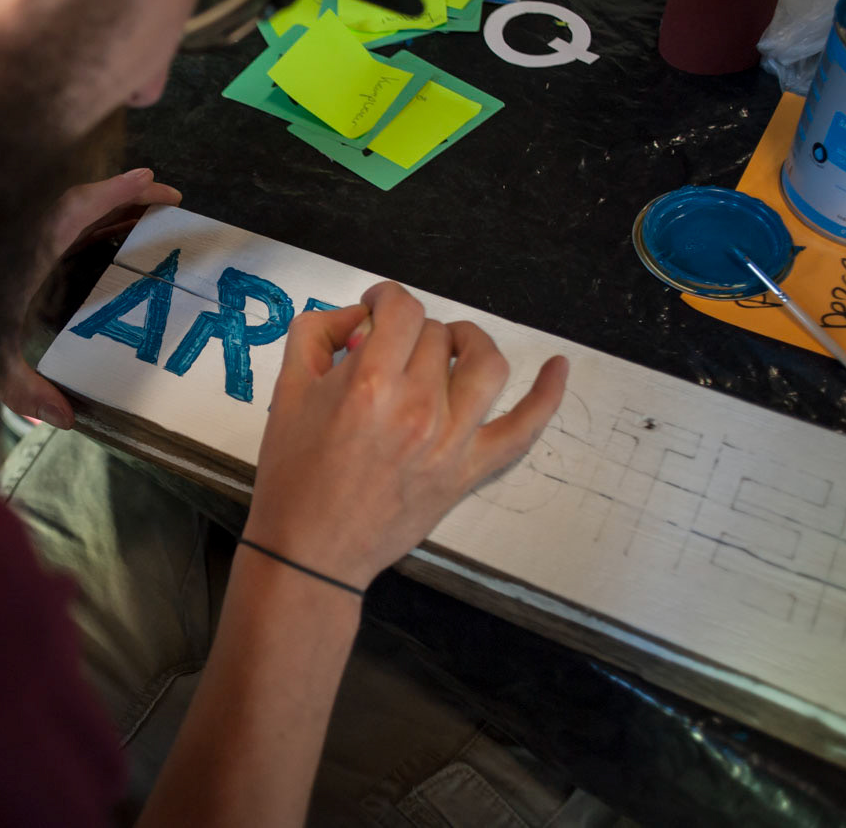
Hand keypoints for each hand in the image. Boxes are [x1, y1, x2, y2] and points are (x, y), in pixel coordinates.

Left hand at [0, 168, 180, 427]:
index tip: (156, 180)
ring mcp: (7, 226)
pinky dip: (75, 222)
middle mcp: (20, 226)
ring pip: (62, 208)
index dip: (120, 191)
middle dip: (123, 198)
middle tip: (166, 202)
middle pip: (80, 200)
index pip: (82, 205)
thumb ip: (22, 387)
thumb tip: (64, 420)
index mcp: (28, 242)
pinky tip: (91, 239)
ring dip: (100, 209)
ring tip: (138, 221)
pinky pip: (45, 219)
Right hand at [245, 282, 568, 589]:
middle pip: (435, 335)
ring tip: (451, 347)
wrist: (312, 548)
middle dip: (409, 332)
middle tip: (387, 350)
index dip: (385, 297)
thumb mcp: (286, 391)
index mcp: (368, 384)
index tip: (375, 308)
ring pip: (485, 363)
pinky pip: (522, 428)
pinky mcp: (468, 470)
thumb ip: (317, 335)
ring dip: (469, 342)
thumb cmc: (294, 476)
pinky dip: (547, 395)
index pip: (400, 309)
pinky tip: (558, 368)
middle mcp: (417, 408)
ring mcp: (450, 440)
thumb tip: (356, 318)